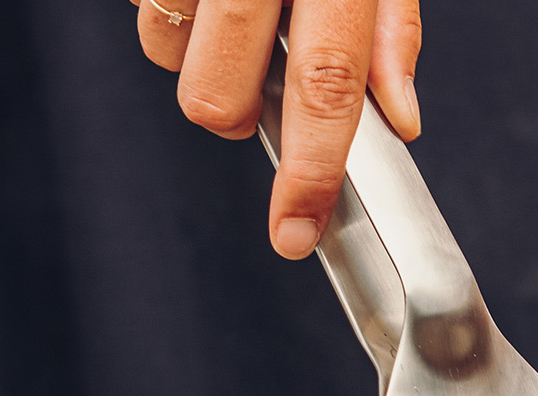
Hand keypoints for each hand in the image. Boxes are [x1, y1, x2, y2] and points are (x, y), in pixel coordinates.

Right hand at [133, 0, 421, 258]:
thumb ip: (391, 31)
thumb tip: (402, 118)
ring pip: (165, 53)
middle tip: (261, 75)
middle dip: (235, 113)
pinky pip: (136, 6)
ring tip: (232, 8)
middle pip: (219, 95)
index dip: (310, 170)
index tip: (296, 232)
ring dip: (194, 51)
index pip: (324, 85)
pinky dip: (169, 10)